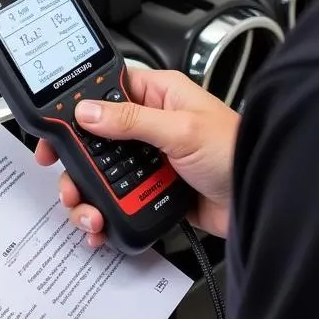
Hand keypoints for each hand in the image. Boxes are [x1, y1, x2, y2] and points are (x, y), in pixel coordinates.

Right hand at [35, 68, 237, 245]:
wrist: (263, 200)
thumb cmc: (237, 151)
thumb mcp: (181, 130)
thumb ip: (132, 120)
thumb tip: (88, 111)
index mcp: (159, 96)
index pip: (104, 92)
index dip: (75, 110)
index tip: (54, 131)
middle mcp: (151, 125)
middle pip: (95, 140)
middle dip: (77, 165)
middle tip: (66, 182)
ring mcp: (151, 160)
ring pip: (103, 175)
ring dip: (88, 196)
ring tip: (88, 213)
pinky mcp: (154, 191)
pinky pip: (119, 201)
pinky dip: (106, 215)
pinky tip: (102, 226)